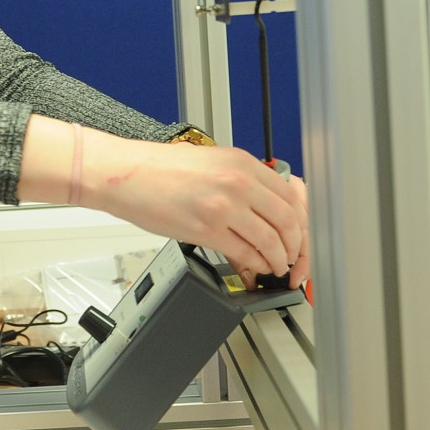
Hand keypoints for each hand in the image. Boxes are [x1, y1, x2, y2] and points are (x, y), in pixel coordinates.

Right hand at [88, 135, 309, 287]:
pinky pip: (245, 253)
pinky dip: (255, 264)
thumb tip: (266, 209)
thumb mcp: (211, 162)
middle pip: (288, 220)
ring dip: (278, 259)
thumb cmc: (162, 169)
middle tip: (292, 257)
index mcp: (242, 162)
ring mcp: (224, 206)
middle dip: (295, 245)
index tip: (298, 234)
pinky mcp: (207, 229)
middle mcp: (238, 182)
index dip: (301, 222)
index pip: (291, 195)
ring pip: (271, 240)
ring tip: (275, 266)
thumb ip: (242, 182)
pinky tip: (254, 267)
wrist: (128, 174)